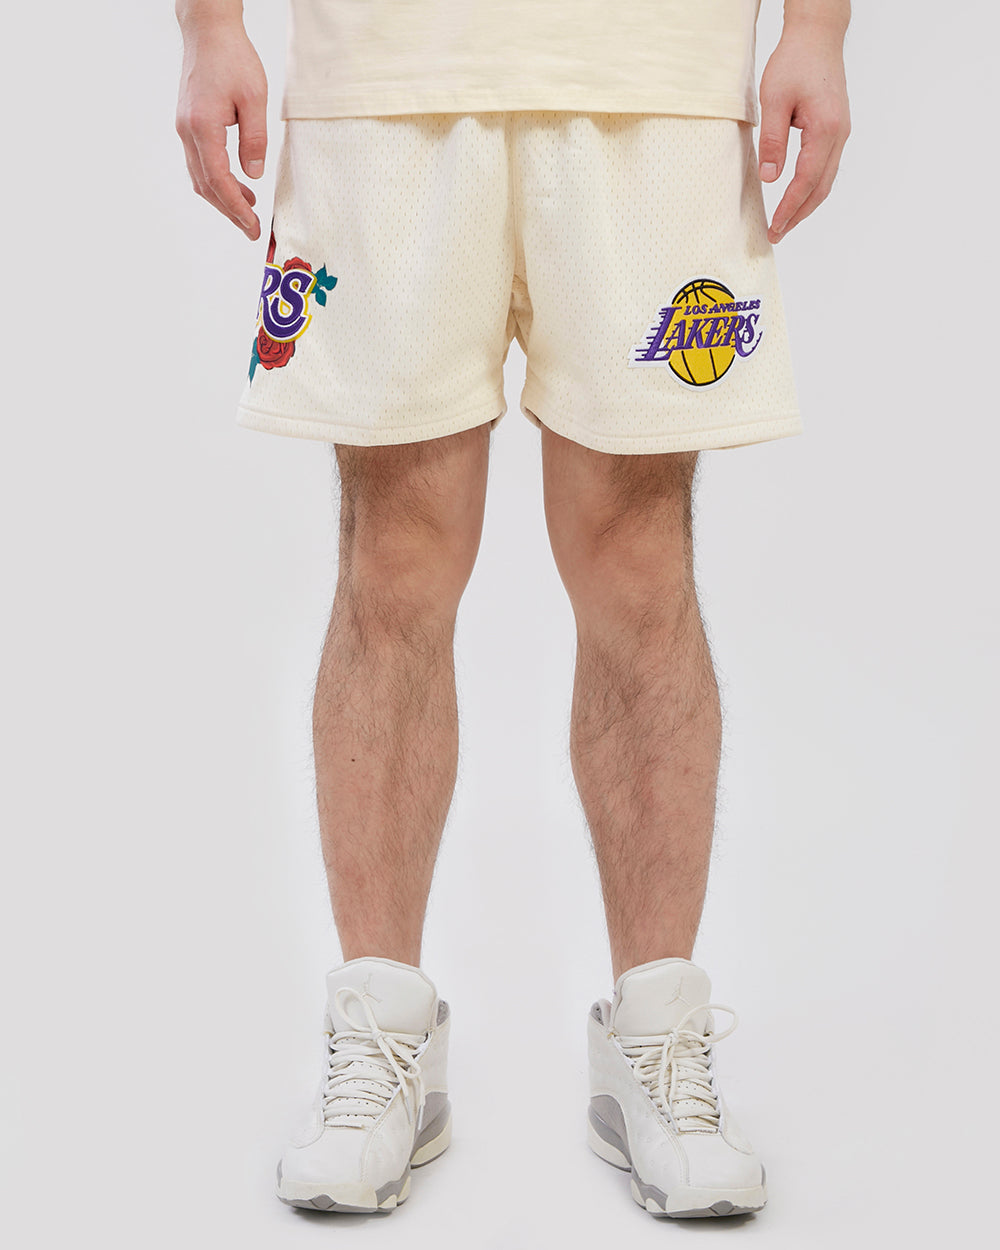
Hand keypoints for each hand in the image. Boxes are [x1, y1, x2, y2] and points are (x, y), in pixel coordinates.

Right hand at [175, 21, 267, 239]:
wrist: (208, 32)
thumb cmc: (233, 58)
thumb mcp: (254, 99)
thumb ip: (255, 140)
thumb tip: (254, 175)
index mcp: (202, 127)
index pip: (218, 180)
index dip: (235, 208)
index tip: (251, 227)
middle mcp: (187, 131)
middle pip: (206, 185)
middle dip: (229, 211)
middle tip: (251, 230)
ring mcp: (184, 129)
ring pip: (200, 177)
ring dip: (223, 197)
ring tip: (249, 209)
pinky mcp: (188, 125)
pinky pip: (200, 163)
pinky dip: (217, 180)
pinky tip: (238, 184)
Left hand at [757, 22, 850, 242]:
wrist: (817, 35)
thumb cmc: (795, 61)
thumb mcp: (774, 99)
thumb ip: (772, 140)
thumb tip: (770, 177)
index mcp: (825, 129)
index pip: (806, 180)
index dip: (790, 207)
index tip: (775, 227)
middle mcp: (839, 134)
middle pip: (821, 187)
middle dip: (799, 214)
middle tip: (777, 234)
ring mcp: (841, 132)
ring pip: (826, 180)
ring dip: (806, 204)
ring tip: (786, 222)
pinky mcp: (836, 129)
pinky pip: (826, 167)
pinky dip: (812, 187)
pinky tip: (798, 196)